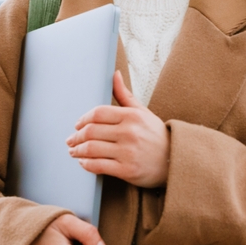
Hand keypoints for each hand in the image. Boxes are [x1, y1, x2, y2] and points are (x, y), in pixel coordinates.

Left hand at [66, 71, 170, 187]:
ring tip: (73, 151)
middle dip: (76, 136)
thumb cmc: (156, 135)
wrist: (175, 160)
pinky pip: (98, 166)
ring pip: (92, 149)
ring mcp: (128, 152)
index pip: (98, 113)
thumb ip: (124, 94)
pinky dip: (86, 164)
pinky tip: (83, 162)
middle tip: (70, 140)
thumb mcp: (142, 112)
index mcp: (132, 116)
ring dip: (77, 150)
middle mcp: (129, 132)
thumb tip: (115, 74)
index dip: (83, 119)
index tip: (77, 125)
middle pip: (91, 131)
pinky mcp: (127, 170)